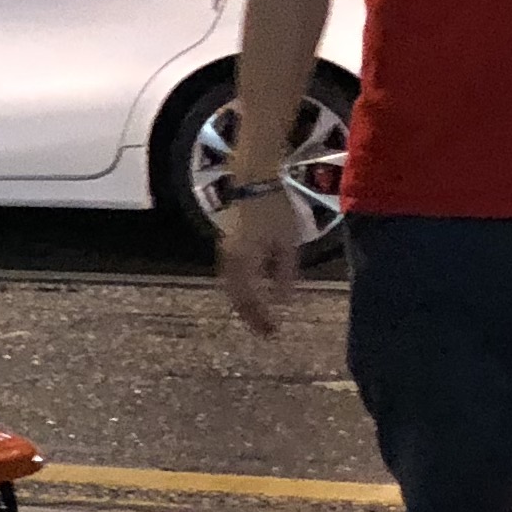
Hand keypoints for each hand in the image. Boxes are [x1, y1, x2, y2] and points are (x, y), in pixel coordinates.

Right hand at [216, 183, 302, 336]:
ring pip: (230, 288)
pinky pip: (230, 276)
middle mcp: (229, 261)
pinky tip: (254, 292)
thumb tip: (284, 301)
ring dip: (244, 304)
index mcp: (244, 262)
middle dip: (250, 315)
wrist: (253, 179)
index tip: (273, 332)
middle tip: (265, 330)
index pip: (249, 300)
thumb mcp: (286, 242)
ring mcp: (225, 253)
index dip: (260, 318)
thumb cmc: (274, 208)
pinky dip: (241, 290)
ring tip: (259, 315)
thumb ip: (285, 273)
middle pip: (235, 297)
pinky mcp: (227, 245)